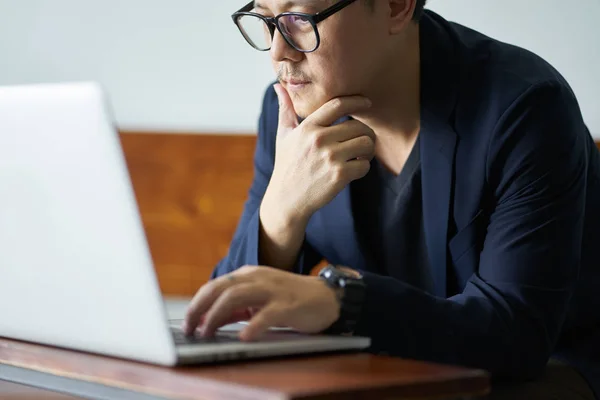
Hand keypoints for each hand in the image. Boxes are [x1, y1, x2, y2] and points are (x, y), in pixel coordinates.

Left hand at [182, 266, 339, 340]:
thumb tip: (209, 320)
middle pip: (220, 288)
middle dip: (200, 308)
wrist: (326, 297)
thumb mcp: (258, 300)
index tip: (187, 323)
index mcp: (248, 275)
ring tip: (207, 332)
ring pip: (237, 296)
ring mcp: (272, 290)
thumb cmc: (290, 299)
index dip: (197, 304)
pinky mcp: (287, 304)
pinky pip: (267, 314)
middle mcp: (257, 278)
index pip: (215, 286)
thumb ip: (236, 308)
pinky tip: (244, 336)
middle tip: (189, 328)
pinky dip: (253, 325)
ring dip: (217, 315)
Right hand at [264, 84, 374, 222]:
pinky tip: (354, 169)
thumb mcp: (283, 136)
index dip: (357, 101)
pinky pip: (365, 165)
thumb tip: (278, 86)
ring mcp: (330, 158)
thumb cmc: (287, 165)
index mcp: (308, 128)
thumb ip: (285, 110)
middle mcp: (319, 140)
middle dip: (365, 133)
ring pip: (366, 143)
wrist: (286, 200)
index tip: (366, 103)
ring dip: (368, 150)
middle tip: (363, 140)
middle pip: (358, 126)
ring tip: (360, 155)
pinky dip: (363, 167)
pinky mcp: (339, 175)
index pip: (338, 104)